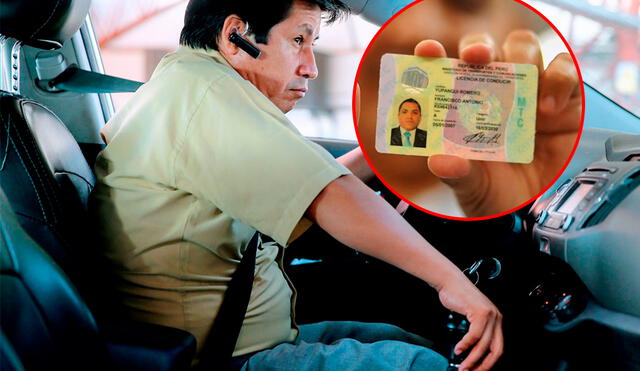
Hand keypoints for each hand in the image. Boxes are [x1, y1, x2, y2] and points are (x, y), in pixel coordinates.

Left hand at [415, 31, 581, 216]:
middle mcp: (493, 91)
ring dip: (521, 57)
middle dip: (479, 47)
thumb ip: (458, 174)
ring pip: (524, 49)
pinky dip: (559, 79)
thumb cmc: (496, 194)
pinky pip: (565, 71)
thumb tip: (439, 161)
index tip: (427, 52)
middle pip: (486, 51)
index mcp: (462, 106)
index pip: (444, 70)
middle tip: (475, 58)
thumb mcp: (473, 188)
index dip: (434, 55)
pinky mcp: (564, 99)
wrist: (536, 215)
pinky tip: (548, 109)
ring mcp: (529, 91)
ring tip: (521, 92)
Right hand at [437, 273, 502, 370]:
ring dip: (472, 359)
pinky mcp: (480, 312)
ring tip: (464, 366)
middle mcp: (496, 318)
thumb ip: (476, 332)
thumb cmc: (458, 297)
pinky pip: (474, 335)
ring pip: (483, 345)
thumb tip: (471, 352)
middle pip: (495, 350)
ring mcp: (490, 315)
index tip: (478, 370)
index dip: (489, 362)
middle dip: (484, 365)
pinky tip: (459, 349)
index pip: (498, 348)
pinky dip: (465, 345)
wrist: (450, 282)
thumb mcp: (471, 317)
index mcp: (496, 320)